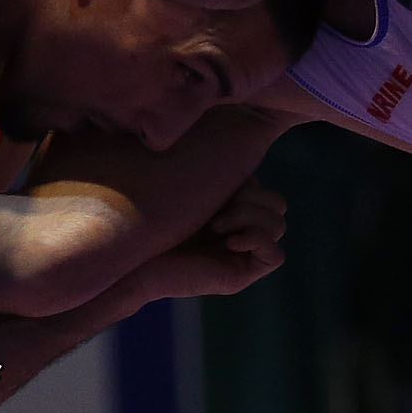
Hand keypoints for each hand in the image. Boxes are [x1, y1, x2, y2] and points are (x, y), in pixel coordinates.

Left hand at [127, 178, 286, 300]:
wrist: (133, 258)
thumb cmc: (150, 216)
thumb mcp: (189, 184)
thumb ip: (215, 168)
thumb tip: (241, 137)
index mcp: (230, 206)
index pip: (263, 185)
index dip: (246, 181)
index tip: (211, 185)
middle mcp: (240, 229)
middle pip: (277, 204)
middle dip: (251, 198)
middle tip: (214, 210)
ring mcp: (242, 253)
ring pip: (278, 225)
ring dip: (249, 217)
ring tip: (215, 226)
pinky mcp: (240, 275)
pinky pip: (276, 257)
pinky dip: (256, 241)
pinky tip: (227, 241)